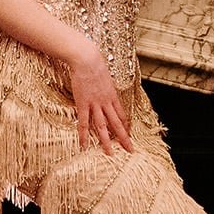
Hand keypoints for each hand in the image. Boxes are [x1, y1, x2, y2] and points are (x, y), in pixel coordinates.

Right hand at [66, 39, 134, 155]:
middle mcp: (107, 102)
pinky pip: (84, 123)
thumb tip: (104, 86)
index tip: (129, 134)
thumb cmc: (95, 64)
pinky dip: (84, 135)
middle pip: (117, 124)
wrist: (87, 60)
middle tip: (130, 150)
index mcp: (113, 96)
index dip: (126, 126)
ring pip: (103, 127)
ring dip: (107, 141)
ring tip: (110, 154)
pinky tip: (84, 145)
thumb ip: (105, 85)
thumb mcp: (106, 76)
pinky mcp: (83, 104)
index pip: (122, 115)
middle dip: (124, 138)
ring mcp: (95, 104)